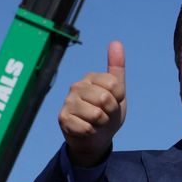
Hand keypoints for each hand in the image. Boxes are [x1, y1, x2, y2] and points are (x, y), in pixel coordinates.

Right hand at [59, 41, 126, 166]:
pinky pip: (87, 128)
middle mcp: (77, 86)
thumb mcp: (117, 93)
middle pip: (106, 99)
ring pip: (97, 115)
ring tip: (96, 123)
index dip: (119, 99)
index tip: (113, 102)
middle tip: (104, 116)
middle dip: (110, 112)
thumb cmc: (107, 114)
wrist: (95, 139)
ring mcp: (68, 102)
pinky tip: (87, 130)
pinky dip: (92, 133)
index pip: (115, 85)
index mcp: (91, 77)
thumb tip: (116, 42)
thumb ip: (117, 69)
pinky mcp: (63, 119)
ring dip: (101, 124)